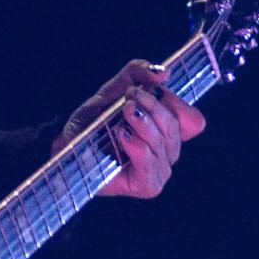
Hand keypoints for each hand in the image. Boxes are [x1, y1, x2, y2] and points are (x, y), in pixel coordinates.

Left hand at [71, 60, 205, 198]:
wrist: (66, 146)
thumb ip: (137, 74)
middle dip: (151, 106)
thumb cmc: (91, 123)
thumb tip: (162, 72)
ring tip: (121, 116)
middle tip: (128, 99)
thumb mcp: (113, 91)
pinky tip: (121, 136)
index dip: (176, 103)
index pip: (193, 120)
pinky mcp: (148, 186)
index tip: (154, 90)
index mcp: (166, 131)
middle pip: (175, 126)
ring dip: (140, 123)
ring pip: (163, 142)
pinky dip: (135, 145)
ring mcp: (160, 171)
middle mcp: (168, 153)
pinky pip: (150, 162)